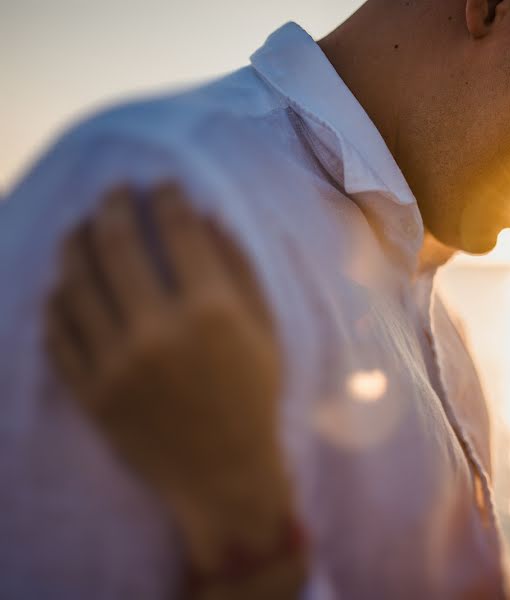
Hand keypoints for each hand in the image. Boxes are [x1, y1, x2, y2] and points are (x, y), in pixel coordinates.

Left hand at [45, 184, 302, 595]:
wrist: (224, 474)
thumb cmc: (254, 397)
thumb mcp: (264, 331)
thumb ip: (238, 270)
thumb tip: (205, 214)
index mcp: (212, 314)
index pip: (179, 231)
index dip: (167, 198)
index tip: (163, 185)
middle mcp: (159, 333)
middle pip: (116, 246)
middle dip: (113, 205)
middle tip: (113, 190)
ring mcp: (116, 365)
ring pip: (76, 282)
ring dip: (75, 243)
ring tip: (81, 227)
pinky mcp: (90, 393)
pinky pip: (58, 332)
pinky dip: (57, 300)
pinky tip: (65, 283)